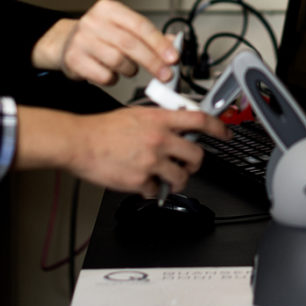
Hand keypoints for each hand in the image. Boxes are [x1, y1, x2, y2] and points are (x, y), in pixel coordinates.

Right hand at [14, 105, 228, 194]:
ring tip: (165, 178)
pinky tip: (140, 181)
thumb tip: (176, 126)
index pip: (199, 120)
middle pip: (196, 155)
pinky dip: (150, 189)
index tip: (225, 133)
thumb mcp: (136, 114)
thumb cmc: (102, 129)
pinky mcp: (140, 180)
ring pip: (181, 177)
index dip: (218, 128)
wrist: (79, 142)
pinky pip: (155, 190)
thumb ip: (159, 120)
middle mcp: (160, 139)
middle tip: (187, 164)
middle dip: (195, 163)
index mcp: (160, 120)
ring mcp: (152, 161)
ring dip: (176, 181)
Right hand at [32, 0, 178, 85]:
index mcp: (109, 9)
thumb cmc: (99, 36)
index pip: (140, 25)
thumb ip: (148, 36)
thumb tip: (173, 44)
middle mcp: (93, 21)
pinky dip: (113, 79)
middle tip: (165, 74)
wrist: (65, 43)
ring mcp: (81, 40)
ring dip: (130, 70)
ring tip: (129, 69)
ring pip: (118, 61)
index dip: (159, 43)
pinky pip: (104, 75)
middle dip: (152, 62)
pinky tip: (112, 73)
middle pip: (130, 44)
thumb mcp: (122, 28)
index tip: (173, 57)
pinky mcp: (74, 59)